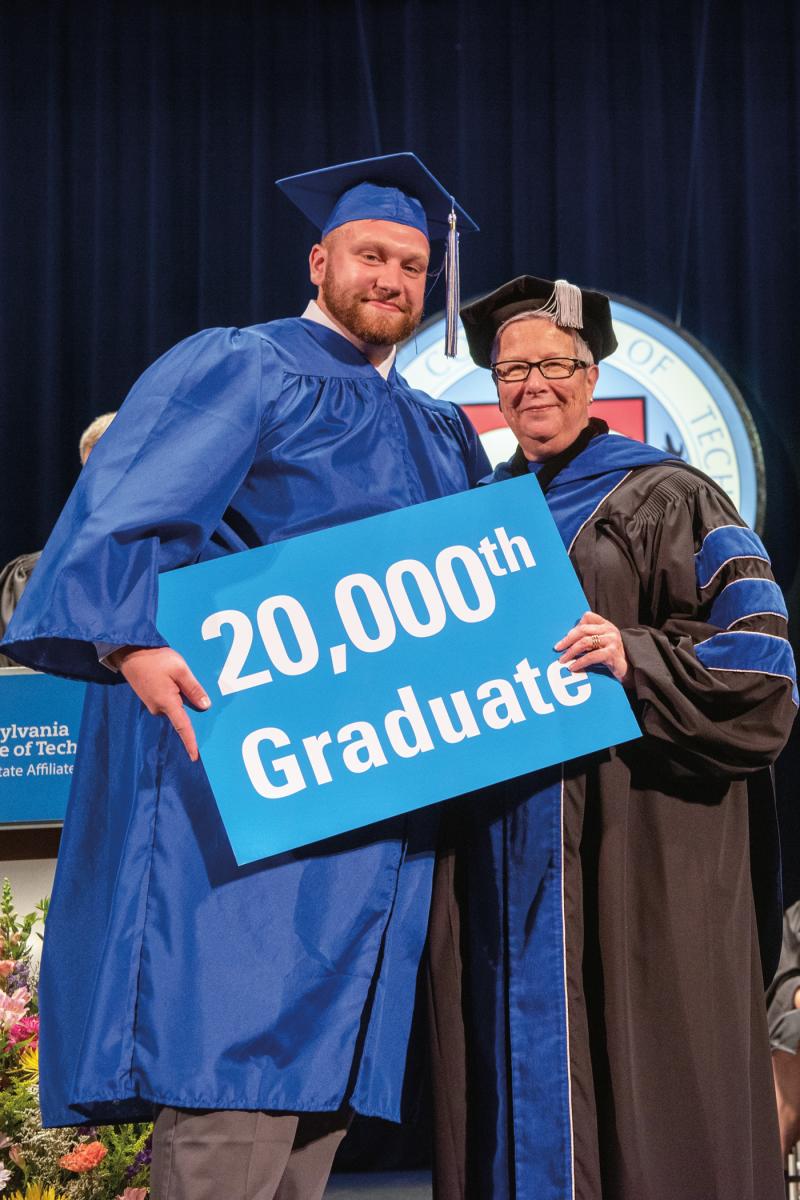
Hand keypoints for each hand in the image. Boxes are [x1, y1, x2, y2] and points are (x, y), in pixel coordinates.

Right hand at [108, 646, 210, 760]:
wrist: (129, 652)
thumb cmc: (155, 659)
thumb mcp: (180, 670)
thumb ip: (193, 688)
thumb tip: (205, 706)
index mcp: (167, 703)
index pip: (183, 727)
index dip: (190, 742)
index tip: (194, 756)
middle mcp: (158, 708)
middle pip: (180, 714)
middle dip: (188, 705)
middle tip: (189, 687)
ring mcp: (152, 704)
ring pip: (173, 706)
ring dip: (179, 697)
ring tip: (176, 677)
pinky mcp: (149, 698)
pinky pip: (167, 701)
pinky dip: (173, 694)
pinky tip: (170, 680)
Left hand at [554, 611, 631, 685]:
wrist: (630, 670)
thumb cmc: (611, 657)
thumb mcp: (601, 644)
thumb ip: (589, 638)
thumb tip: (565, 642)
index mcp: (606, 625)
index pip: (588, 616)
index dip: (575, 627)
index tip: (566, 638)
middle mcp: (610, 630)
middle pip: (583, 630)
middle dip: (567, 640)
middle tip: (557, 648)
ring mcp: (612, 640)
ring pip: (585, 642)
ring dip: (571, 652)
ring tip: (562, 660)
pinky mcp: (612, 653)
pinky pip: (591, 656)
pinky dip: (579, 662)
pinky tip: (573, 667)